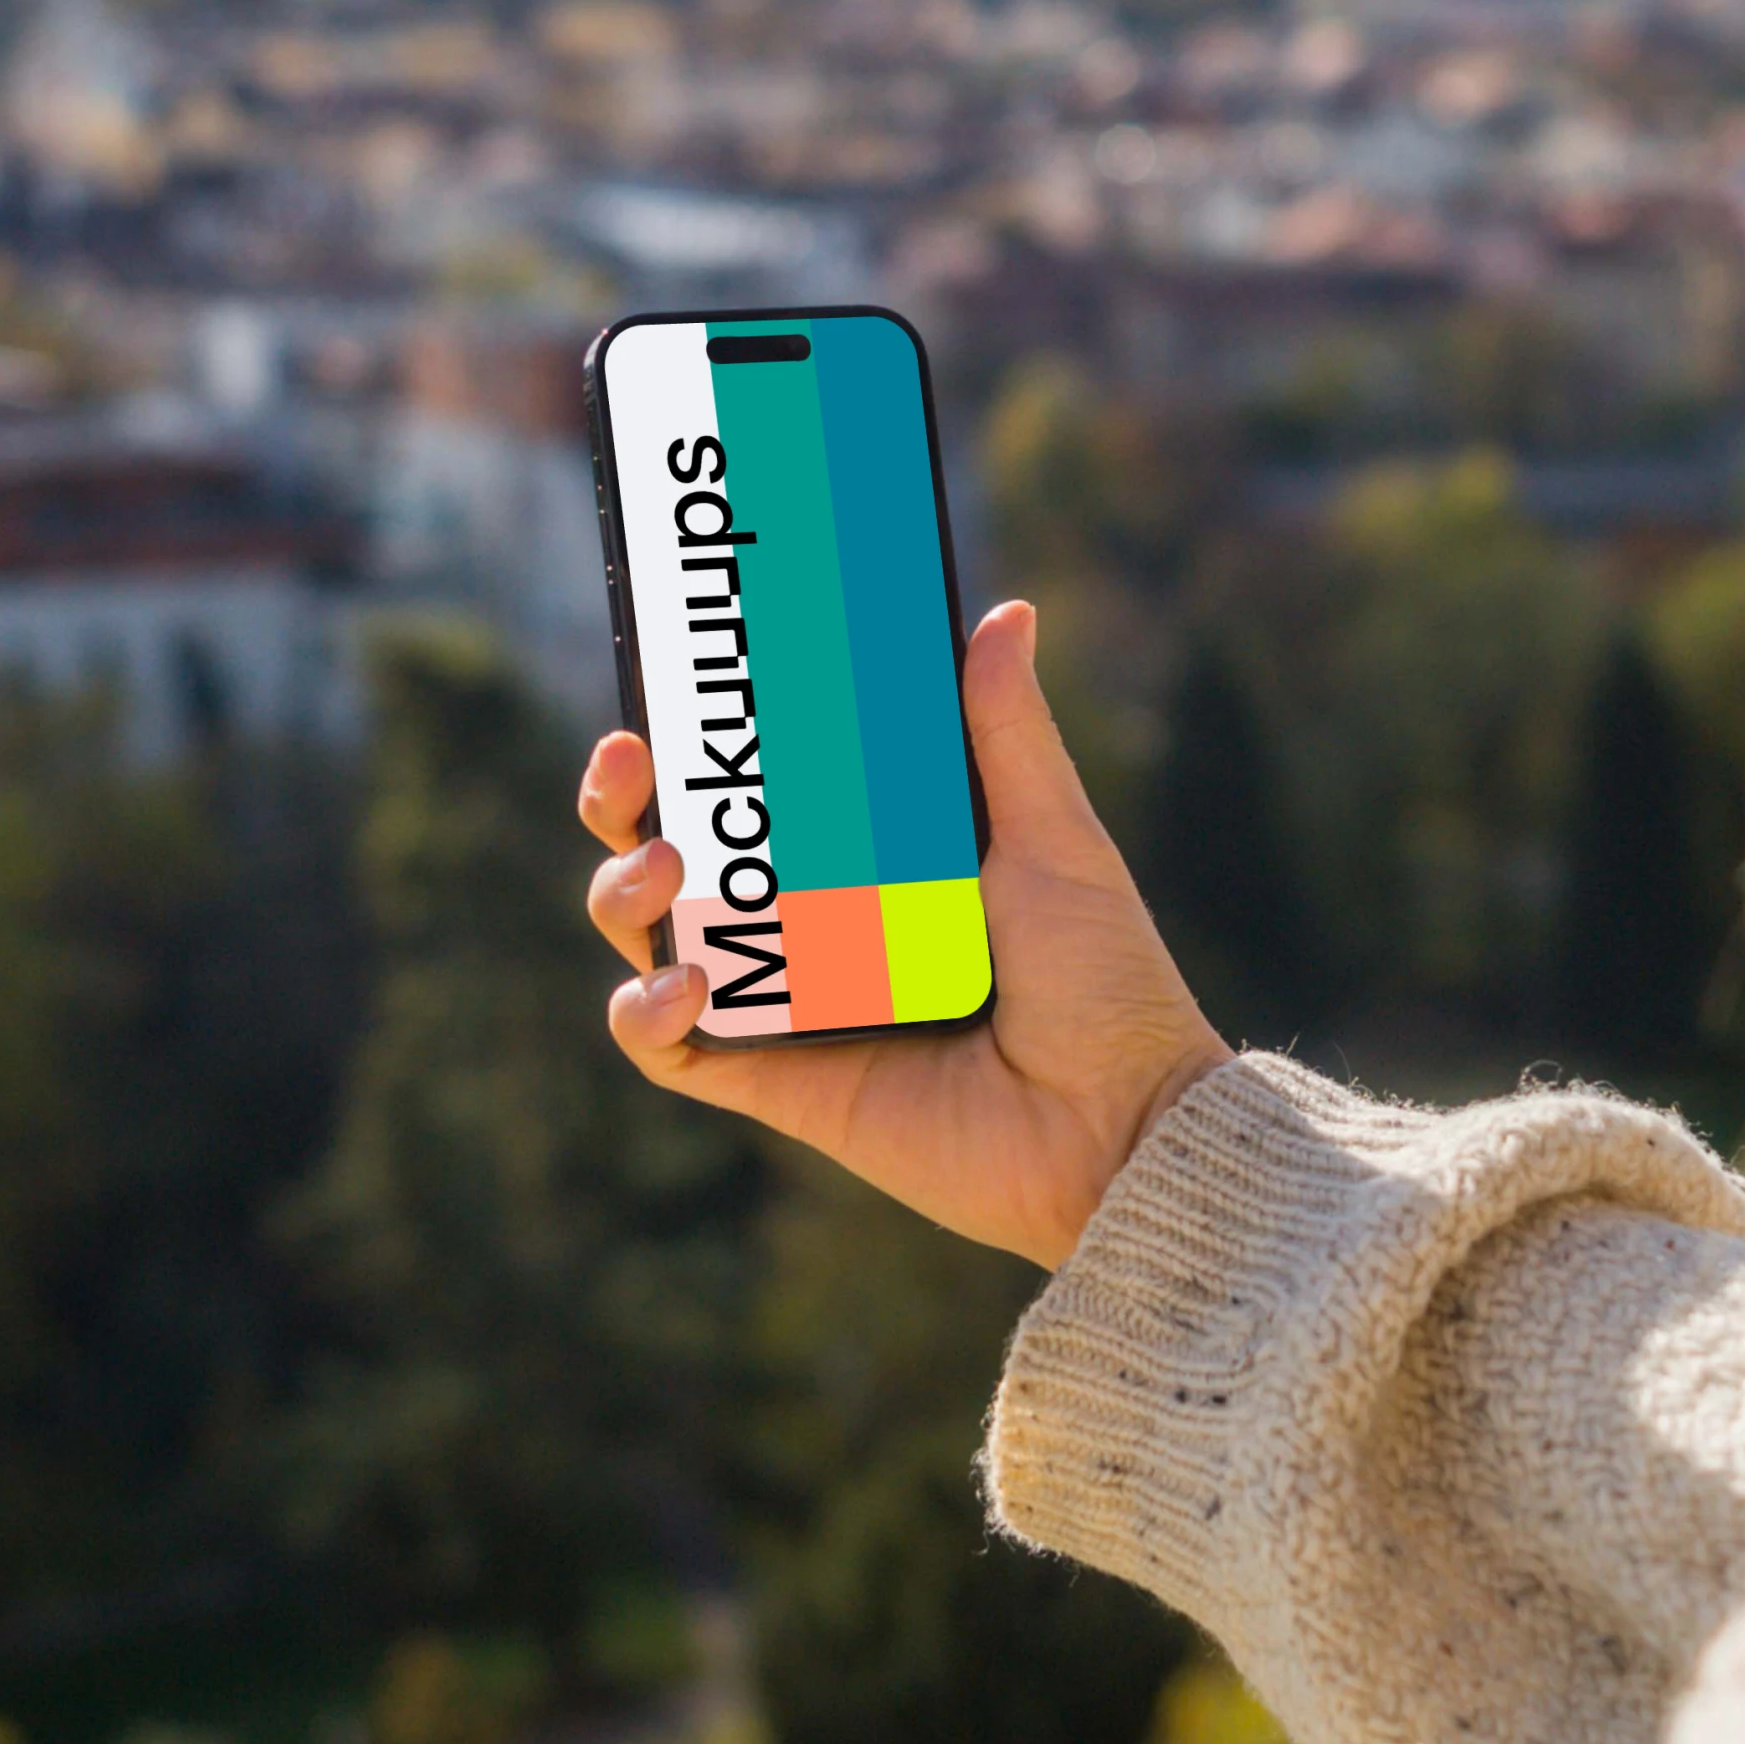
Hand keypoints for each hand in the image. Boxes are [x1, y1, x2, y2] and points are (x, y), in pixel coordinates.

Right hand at [580, 598, 1228, 1271]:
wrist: (1120, 1129)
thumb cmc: (1107, 984)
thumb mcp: (1057, 841)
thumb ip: (1010, 734)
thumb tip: (1006, 614)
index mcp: (871, 858)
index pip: (756, 785)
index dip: (696, 737)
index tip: (668, 680)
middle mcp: (815, 925)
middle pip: (678, 852)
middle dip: (626, 803)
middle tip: (630, 763)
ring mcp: (789, 1004)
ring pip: (654, 938)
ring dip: (624, 895)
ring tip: (661, 870)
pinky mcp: (777, 1084)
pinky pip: (672, 1050)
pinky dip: (648, 1012)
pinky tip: (683, 981)